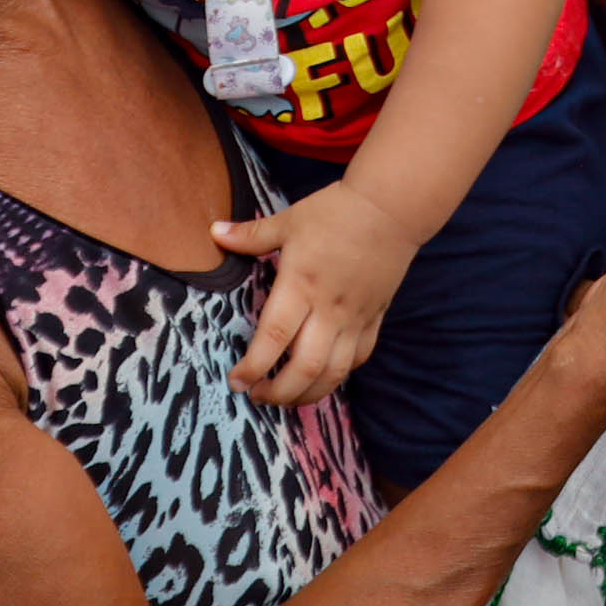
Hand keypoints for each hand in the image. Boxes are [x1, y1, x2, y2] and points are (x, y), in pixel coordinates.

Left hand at [215, 174, 424, 405]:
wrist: (392, 207)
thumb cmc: (337, 211)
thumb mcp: (290, 220)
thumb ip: (251, 235)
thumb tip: (213, 233)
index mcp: (301, 285)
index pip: (274, 337)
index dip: (253, 367)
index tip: (236, 382)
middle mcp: (328, 309)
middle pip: (305, 367)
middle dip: (278, 392)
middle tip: (257, 396)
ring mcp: (355, 317)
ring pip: (335, 372)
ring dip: (309, 394)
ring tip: (287, 398)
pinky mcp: (375, 317)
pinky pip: (358, 357)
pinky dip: (340, 374)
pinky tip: (322, 377)